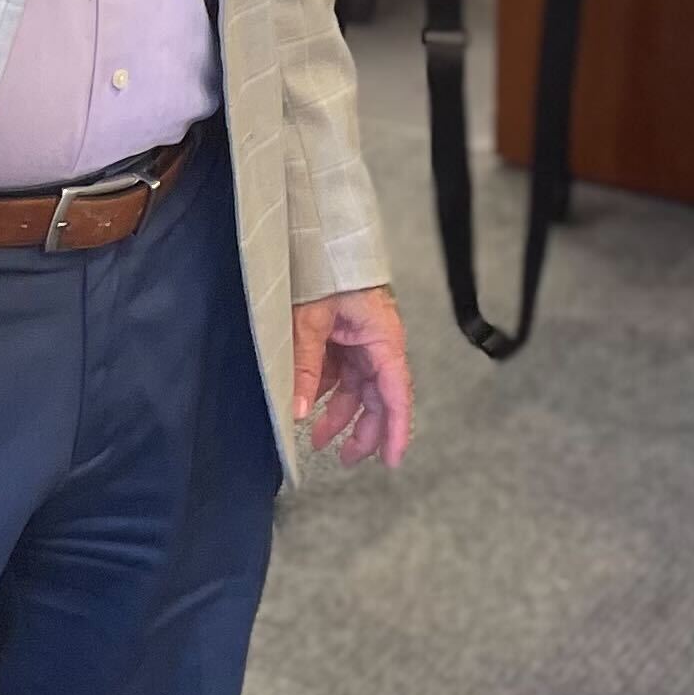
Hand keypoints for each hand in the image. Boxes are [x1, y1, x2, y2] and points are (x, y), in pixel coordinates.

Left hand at [290, 285, 411, 468]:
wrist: (315, 234)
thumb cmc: (324, 268)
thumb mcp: (309, 320)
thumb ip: (303, 365)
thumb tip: (297, 410)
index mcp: (383, 338)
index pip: (396, 393)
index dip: (396, 430)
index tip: (393, 461)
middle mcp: (377, 342)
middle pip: (378, 397)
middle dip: (364, 431)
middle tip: (346, 460)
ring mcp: (359, 339)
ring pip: (356, 388)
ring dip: (339, 414)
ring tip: (316, 439)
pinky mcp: (342, 335)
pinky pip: (339, 372)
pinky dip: (325, 391)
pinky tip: (308, 407)